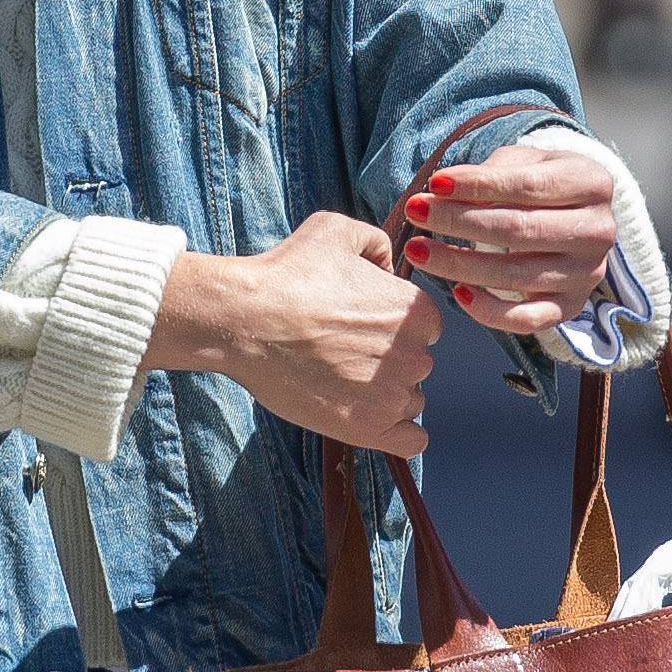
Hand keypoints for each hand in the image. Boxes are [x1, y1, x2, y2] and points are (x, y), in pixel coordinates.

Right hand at [143, 208, 442, 457]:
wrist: (247, 320)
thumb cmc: (287, 273)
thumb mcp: (335, 230)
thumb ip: (376, 243)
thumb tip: (389, 267)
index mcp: (418, 310)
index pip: (424, 329)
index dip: (391, 328)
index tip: (358, 328)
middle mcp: (416, 353)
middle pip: (415, 365)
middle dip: (386, 362)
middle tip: (340, 353)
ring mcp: (394, 395)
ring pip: (408, 401)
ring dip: (383, 395)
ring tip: (338, 381)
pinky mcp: (371, 428)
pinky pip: (411, 441)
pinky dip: (397, 433)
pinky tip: (368, 418)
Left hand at [402, 141, 618, 333]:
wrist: (576, 216)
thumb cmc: (541, 184)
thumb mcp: (524, 162)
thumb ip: (493, 172)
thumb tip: (445, 190)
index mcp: (593, 184)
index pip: (528, 186)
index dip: (478, 186)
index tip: (435, 184)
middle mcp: (598, 231)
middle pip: (519, 230)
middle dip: (459, 222)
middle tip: (416, 212)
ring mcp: (587, 274)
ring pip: (516, 275)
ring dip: (459, 264)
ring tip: (418, 249)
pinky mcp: (570, 306)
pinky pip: (528, 320)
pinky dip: (490, 311)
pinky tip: (457, 292)